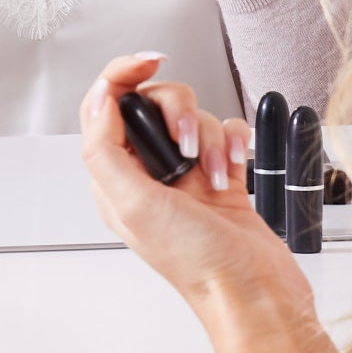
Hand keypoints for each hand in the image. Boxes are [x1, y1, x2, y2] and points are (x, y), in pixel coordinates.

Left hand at [77, 53, 307, 317]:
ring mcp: (187, 176)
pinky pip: (226, 133)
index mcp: (116, 181)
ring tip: (213, 170)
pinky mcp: (221, 176)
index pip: (105, 107)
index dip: (123, 75)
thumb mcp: (134, 206)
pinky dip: (234, 144)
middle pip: (154, 104)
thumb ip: (105, 150)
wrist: (253, 292)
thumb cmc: (198, 264)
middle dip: (178, 114)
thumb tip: (98, 101)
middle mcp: (148, 176)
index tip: (149, 60)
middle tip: (186, 145)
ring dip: (208, 137)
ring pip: (193, 117)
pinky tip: (234, 168)